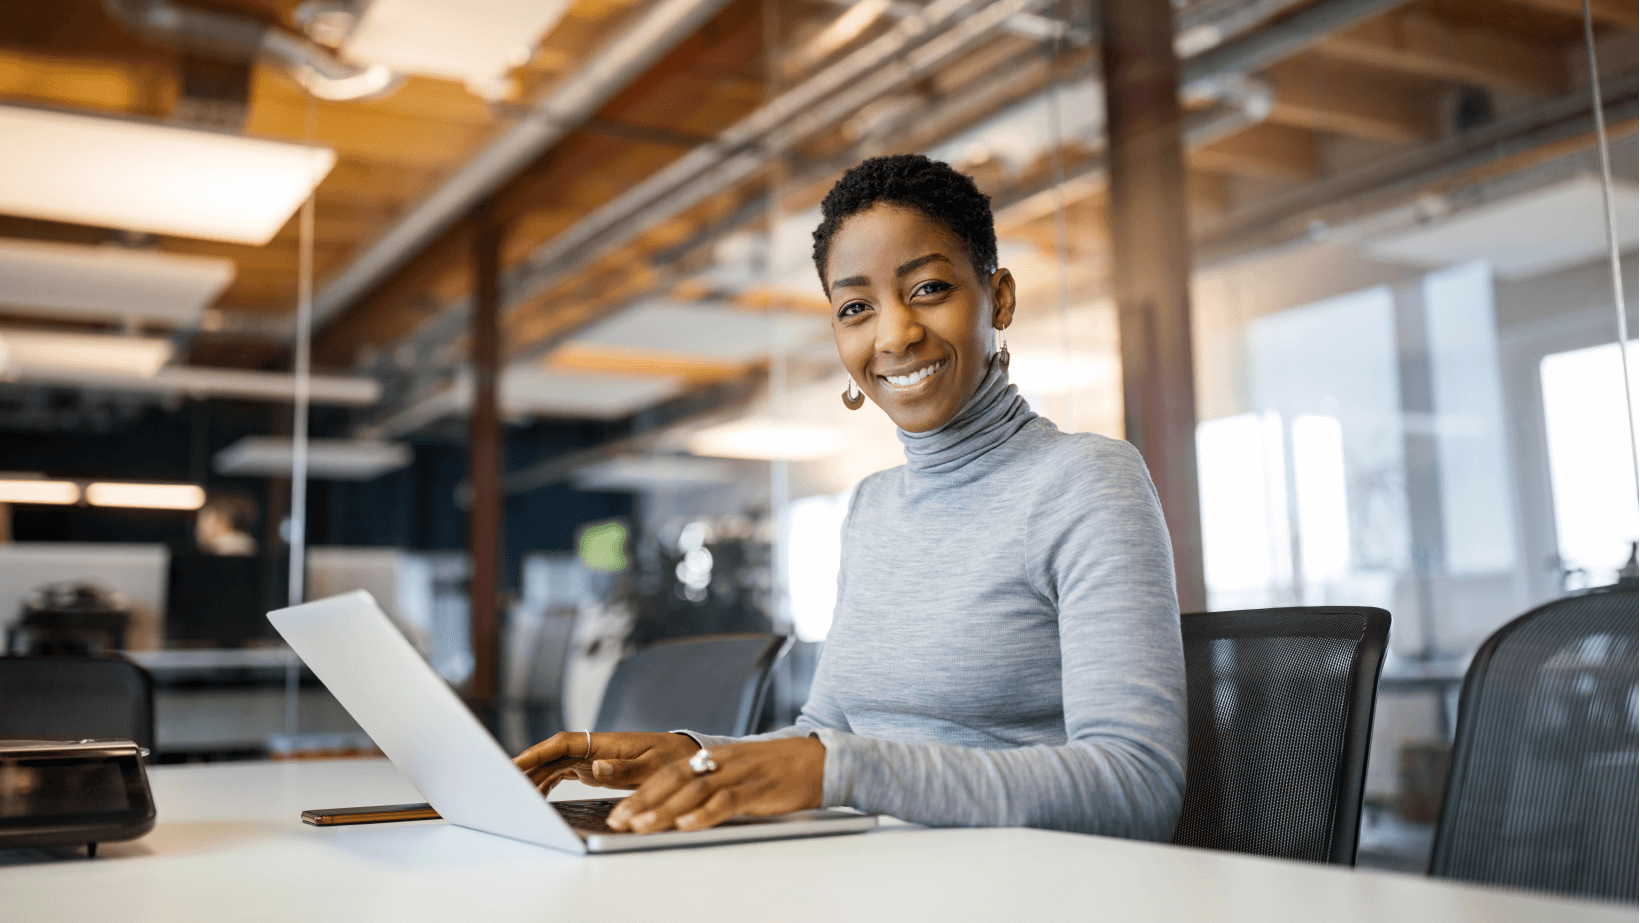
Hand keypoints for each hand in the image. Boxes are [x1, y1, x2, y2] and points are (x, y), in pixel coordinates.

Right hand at [513, 731, 696, 794]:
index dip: (537, 753)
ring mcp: (590, 757)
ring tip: (516, 797)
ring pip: (554, 765)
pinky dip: (547, 783)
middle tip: (504, 787)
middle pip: (552, 755)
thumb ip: (623, 770)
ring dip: (535, 778)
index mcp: (604, 742)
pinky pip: (562, 773)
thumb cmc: (670, 760)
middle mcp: (593, 747)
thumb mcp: (652, 768)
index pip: (562, 743)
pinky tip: (536, 796)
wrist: (684, 756)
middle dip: (528, 768)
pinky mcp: (592, 767)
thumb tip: (594, 768)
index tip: (515, 764)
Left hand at [606, 736, 824, 833]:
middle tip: (619, 821)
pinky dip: (705, 813)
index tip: (618, 812)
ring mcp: (740, 773)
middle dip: (643, 802)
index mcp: (712, 756)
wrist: (818, 758)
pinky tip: (687, 824)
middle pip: (674, 780)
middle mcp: (721, 761)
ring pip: (694, 789)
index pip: (668, 773)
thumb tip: (675, 811)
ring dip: (665, 809)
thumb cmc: (775, 770)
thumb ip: (709, 786)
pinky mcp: (759, 787)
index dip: (641, 792)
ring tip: (642, 826)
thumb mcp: (736, 773)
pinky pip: (727, 800)